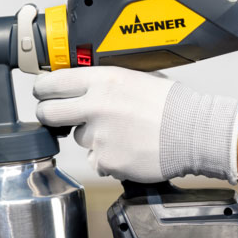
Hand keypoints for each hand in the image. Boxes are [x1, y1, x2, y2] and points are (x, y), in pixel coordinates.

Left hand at [33, 67, 237, 183]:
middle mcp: (95, 106)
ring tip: (121, 133)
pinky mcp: (105, 160)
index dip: (43, 89)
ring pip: (77, 138)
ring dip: (91, 137)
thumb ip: (104, 82)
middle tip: (57, 116)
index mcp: (102, 81)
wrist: (194, 133)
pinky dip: (107, 157)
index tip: (43, 92)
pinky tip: (127, 148)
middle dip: (48, 114)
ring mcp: (98, 136)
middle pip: (47, 112)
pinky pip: (95, 160)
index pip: (52, 82)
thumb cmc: (171, 105)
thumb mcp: (135, 77)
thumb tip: (80, 84)